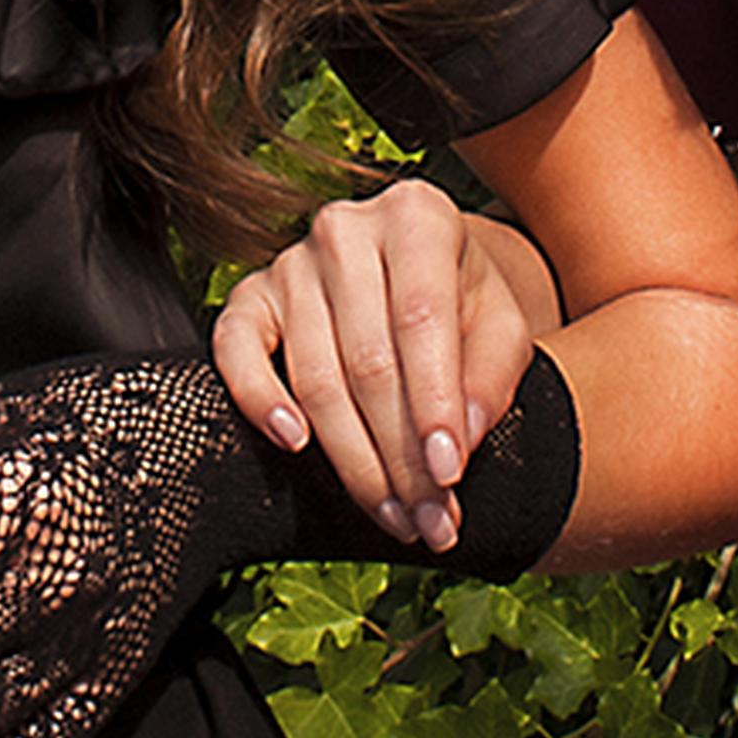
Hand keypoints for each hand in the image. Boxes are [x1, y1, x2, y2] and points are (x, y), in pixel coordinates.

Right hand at [210, 178, 550, 552]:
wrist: (419, 276)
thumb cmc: (464, 304)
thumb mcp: (502, 327)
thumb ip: (492, 377)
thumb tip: (461, 440)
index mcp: (417, 217)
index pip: (421, 319)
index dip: (433, 404)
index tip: (449, 476)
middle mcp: (346, 229)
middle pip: (367, 362)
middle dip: (400, 455)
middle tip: (427, 520)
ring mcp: (290, 261)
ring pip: (315, 377)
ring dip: (353, 461)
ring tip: (393, 515)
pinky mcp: (250, 296)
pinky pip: (236, 351)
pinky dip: (258, 399)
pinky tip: (294, 444)